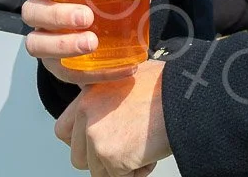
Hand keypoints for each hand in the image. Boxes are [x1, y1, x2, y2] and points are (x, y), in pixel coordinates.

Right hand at [18, 0, 176, 84]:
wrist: (106, 38)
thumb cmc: (106, 1)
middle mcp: (41, 8)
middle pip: (32, 9)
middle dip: (57, 15)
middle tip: (86, 18)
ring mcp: (44, 37)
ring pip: (36, 42)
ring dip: (62, 44)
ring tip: (91, 44)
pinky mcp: (55, 64)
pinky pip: (61, 71)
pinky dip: (86, 72)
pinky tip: (112, 70)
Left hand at [55, 60, 169, 176]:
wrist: (185, 94)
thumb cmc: (165, 85)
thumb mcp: (127, 79)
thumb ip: (107, 99)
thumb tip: (107, 119)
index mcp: (88, 94)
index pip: (62, 130)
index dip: (80, 142)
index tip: (97, 144)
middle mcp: (86, 113)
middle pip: (78, 158)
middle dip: (101, 160)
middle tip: (128, 147)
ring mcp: (96, 136)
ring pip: (98, 172)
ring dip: (121, 167)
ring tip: (145, 146)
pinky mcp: (111, 156)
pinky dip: (137, 172)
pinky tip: (151, 152)